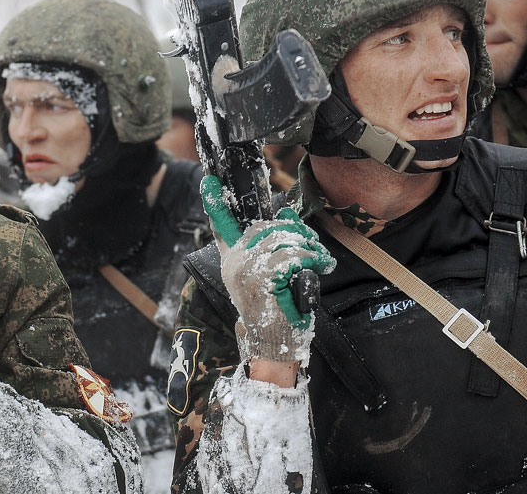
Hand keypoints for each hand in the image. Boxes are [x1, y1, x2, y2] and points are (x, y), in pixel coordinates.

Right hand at [201, 175, 334, 362]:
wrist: (272, 345)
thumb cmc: (275, 312)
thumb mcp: (270, 277)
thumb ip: (274, 249)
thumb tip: (289, 217)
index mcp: (230, 262)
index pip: (219, 228)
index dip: (214, 204)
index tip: (208, 181)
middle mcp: (233, 263)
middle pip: (262, 227)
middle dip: (290, 230)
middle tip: (310, 243)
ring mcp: (246, 271)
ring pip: (280, 240)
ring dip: (305, 245)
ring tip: (318, 256)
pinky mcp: (263, 279)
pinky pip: (291, 256)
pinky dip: (310, 257)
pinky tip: (319, 264)